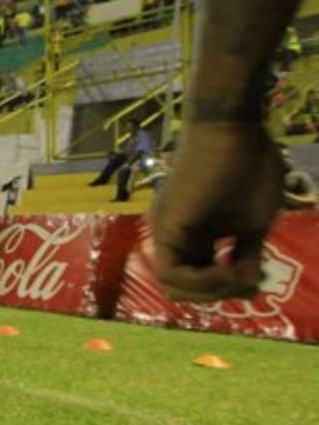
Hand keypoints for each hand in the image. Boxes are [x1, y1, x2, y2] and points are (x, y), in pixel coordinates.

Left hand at [152, 122, 284, 301]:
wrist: (234, 129)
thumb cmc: (250, 167)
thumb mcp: (253, 223)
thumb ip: (245, 254)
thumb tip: (246, 284)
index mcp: (196, 235)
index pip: (202, 279)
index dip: (228, 290)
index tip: (257, 283)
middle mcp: (176, 236)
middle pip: (184, 288)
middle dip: (218, 295)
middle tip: (249, 283)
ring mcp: (167, 231)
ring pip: (174, 284)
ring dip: (210, 291)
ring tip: (239, 274)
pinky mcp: (166, 226)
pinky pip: (171, 271)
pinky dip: (200, 281)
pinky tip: (226, 270)